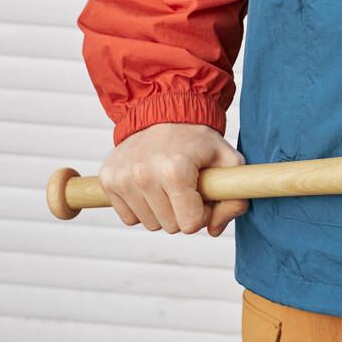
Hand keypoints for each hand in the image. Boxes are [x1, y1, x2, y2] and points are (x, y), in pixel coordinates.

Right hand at [97, 122, 248, 235]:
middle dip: (182, 212)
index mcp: (175, 170)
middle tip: (186, 186)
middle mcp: (144, 175)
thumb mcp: (227, 160)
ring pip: (149, 224)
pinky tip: (150, 185)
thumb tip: (214, 229)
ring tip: (167, 183)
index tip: (202, 195)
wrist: (163, 112)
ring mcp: (122, 178)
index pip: (191, 224)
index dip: (202, 213)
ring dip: (162, 210)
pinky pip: (129, 218)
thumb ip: (233, 197)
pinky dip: (142, 207)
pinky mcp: (108, 180)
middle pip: (170, 227)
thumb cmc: (196, 139)